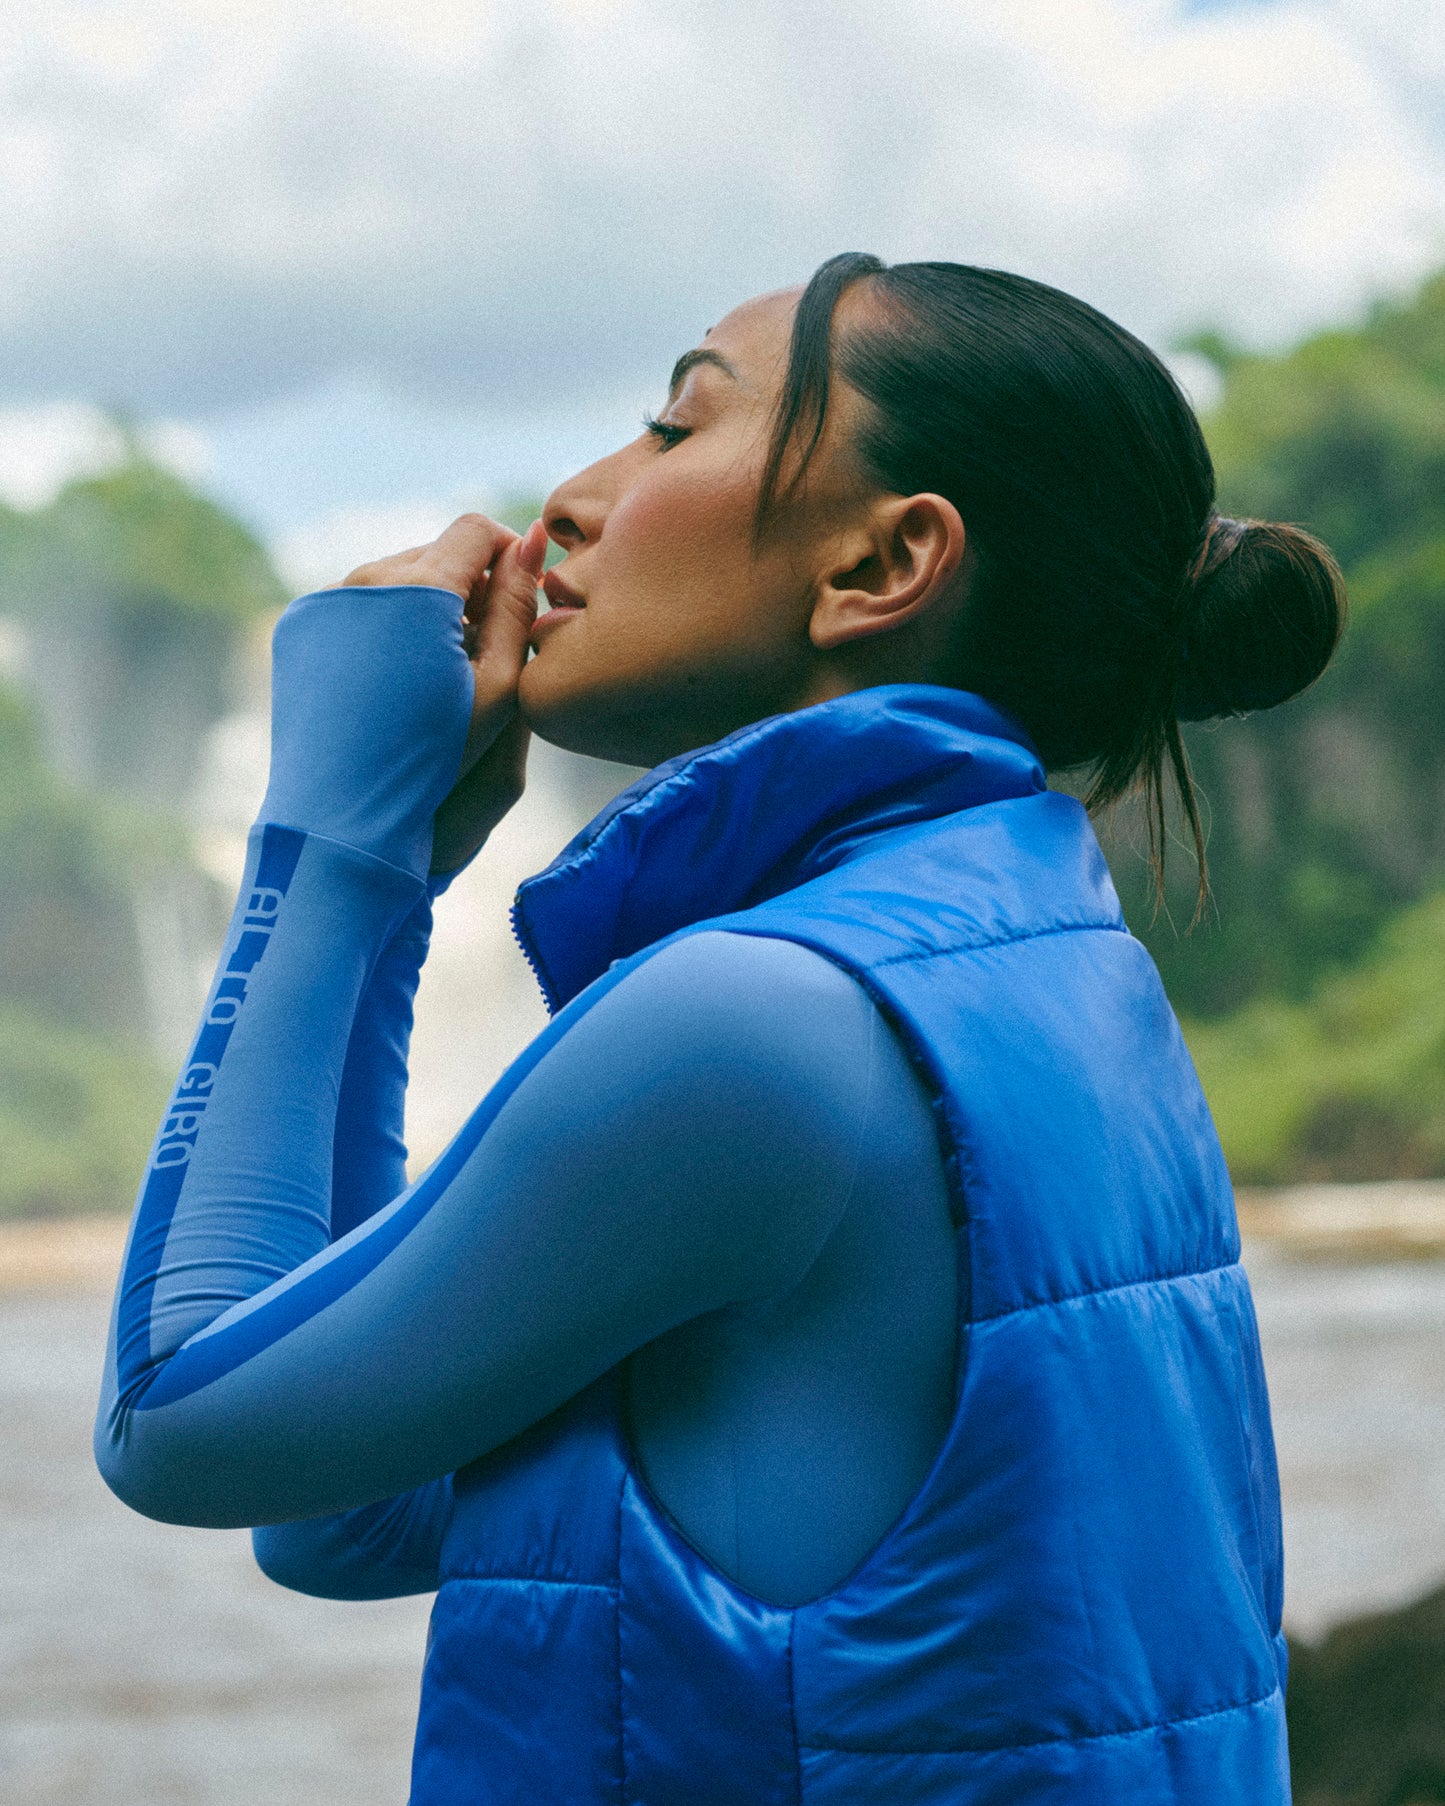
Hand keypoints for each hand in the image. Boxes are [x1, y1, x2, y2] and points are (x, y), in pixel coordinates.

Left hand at [342, 514, 548, 873]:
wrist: (344, 815)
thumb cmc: (437, 760)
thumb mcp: (497, 687)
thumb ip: (516, 607)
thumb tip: (530, 541)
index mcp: (417, 590)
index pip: (474, 529)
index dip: (506, 555)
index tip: (517, 598)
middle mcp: (363, 581)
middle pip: (432, 551)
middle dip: (465, 585)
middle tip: (483, 646)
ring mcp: (323, 602)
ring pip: (393, 578)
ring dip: (424, 606)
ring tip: (438, 671)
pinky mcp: (297, 628)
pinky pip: (354, 605)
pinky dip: (382, 626)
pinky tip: (395, 680)